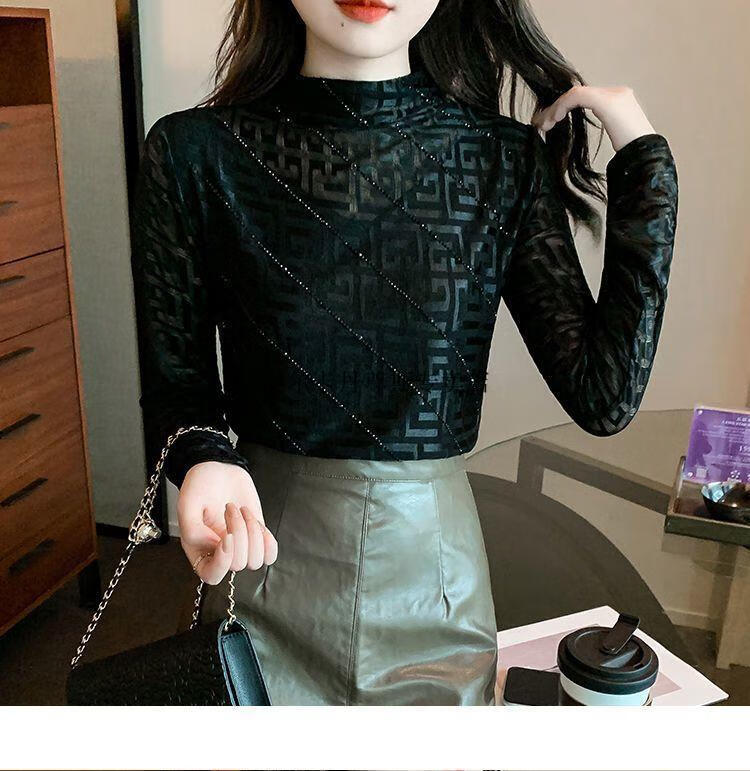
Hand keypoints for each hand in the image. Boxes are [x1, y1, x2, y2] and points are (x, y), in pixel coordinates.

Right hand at [177, 461, 277, 584]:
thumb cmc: (200, 486)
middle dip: (238, 531)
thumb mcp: (187, 504)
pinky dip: (268, 542)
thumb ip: (192, 530)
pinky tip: (259, 524)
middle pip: (238, 563)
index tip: (228, 536)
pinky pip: (270, 555)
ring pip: (255, 561)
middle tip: (229, 507)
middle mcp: (221, 554)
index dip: (223, 561)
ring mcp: (241, 547)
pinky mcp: (257, 537)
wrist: (219, 469)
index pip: (212, 575)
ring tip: (242, 511)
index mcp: (199, 551)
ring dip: (253, 532)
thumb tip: (214, 547)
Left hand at [531, 85, 655, 151]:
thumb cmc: (630, 156)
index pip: (584, 97)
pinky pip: (578, 96)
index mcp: (618, 101)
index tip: (546, 124)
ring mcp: (613, 95)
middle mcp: (616, 93)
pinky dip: (562, 106)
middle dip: (555, 107)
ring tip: (542, 125)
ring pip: (575, 93)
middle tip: (539, 124)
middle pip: (578, 93)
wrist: (646, 158)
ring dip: (555, 109)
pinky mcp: (607, 101)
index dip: (563, 107)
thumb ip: (599, 130)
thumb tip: (575, 137)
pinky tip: (553, 120)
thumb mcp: (611, 140)